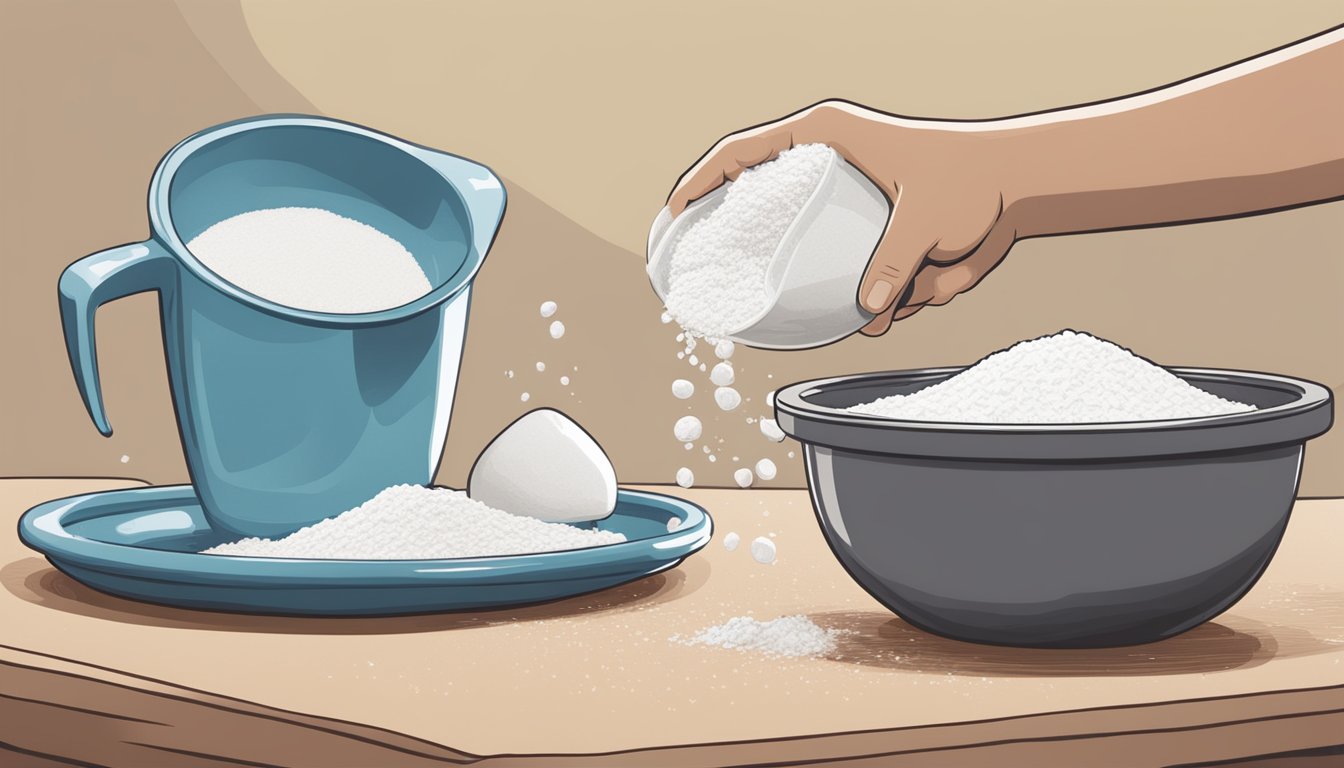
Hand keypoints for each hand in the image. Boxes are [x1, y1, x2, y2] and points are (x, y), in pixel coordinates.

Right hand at [667, 101, 1018, 335]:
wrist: (1020, 187)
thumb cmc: (972, 178)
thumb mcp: (927, 215)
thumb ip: (893, 261)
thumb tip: (868, 313)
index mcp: (826, 138)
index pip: (743, 153)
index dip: (702, 182)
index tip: (675, 216)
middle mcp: (830, 170)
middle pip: (767, 208)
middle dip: (771, 253)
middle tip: (744, 282)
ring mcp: (849, 209)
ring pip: (819, 262)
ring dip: (865, 288)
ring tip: (923, 276)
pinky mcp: (872, 239)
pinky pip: (859, 283)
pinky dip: (893, 300)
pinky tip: (935, 284)